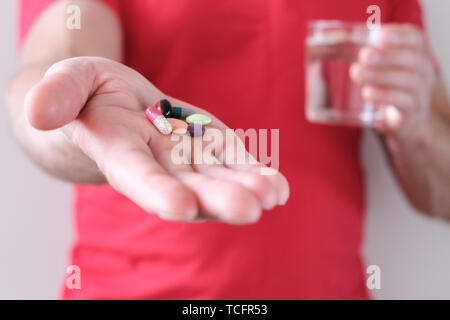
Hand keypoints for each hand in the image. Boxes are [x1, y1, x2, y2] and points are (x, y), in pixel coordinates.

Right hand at [25, 57, 289, 223]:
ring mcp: (186, 160)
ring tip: (272, 195)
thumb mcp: (70, 81)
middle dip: (217, 199)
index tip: (180, 207)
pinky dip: (253, 175)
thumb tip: (39, 111)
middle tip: (249, 209)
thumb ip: (60, 93)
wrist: (114, 107)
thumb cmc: (88, 95)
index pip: (137, 176)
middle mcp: (156, 166)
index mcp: (119, 153)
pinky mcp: (208, 148)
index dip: (156, 192)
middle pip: (187, 188)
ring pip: (216, 181)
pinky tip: (276, 187)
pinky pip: (231, 165)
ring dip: (245, 190)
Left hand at [350, 24, 434, 139]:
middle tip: (363, 55)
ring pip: (408, 80)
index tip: (380, 35)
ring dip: (380, 75)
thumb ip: (358, 55)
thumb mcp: (379, 69)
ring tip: (356, 73)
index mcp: (415, 54)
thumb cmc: (389, 87)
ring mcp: (420, 93)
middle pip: (412, 59)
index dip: (400, 36)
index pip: (415, 38)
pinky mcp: (412, 113)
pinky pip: (404, 102)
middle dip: (387, 56)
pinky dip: (385, 96)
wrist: (407, 122)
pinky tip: (367, 93)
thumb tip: (321, 45)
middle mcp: (422, 71)